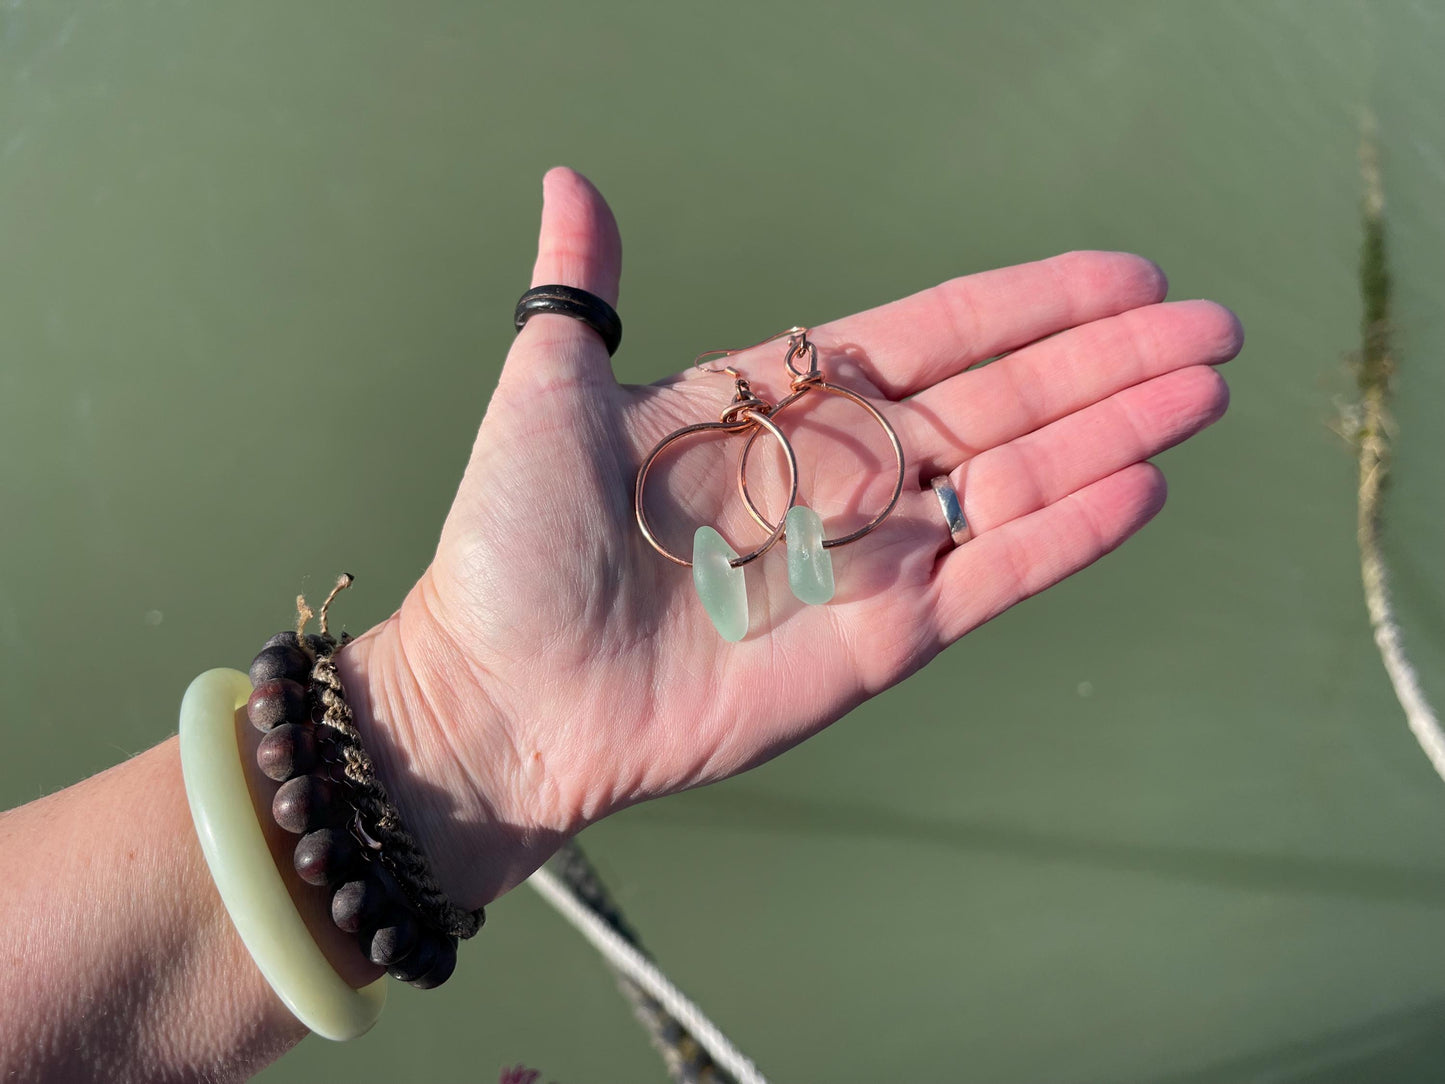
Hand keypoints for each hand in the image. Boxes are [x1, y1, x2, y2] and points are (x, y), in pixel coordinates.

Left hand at [338, 168, 1240, 907]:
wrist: (507, 696)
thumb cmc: (514, 545)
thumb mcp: (550, 392)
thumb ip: (585, 290)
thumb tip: (571, 179)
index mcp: (781, 404)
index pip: (935, 339)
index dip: (1030, 307)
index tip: (1122, 278)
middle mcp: (842, 474)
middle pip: (1003, 404)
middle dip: (1107, 364)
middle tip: (1212, 327)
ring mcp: (871, 558)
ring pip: (1017, 484)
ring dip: (1112, 436)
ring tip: (1203, 391)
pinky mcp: (883, 639)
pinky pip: (992, 577)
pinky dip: (1066, 536)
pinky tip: (1140, 489)